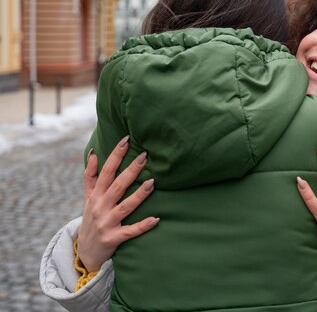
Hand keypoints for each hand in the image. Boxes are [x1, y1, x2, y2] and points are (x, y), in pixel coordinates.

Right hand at [77, 136, 158, 271]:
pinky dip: (142, 225)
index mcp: (96, 195)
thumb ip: (91, 176)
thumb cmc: (91, 218)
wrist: (85, 252)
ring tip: (152, 182)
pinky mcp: (114, 239)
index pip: (106, 172)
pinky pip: (130, 231)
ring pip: (125, 207)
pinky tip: (156, 219)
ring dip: (139, 195)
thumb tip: (95, 152)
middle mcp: (100, 207)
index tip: (126, 140)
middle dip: (130, 171)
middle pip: (117, 186)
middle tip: (144, 156)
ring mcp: (107, 223)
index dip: (115, 155)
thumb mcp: (88, 197)